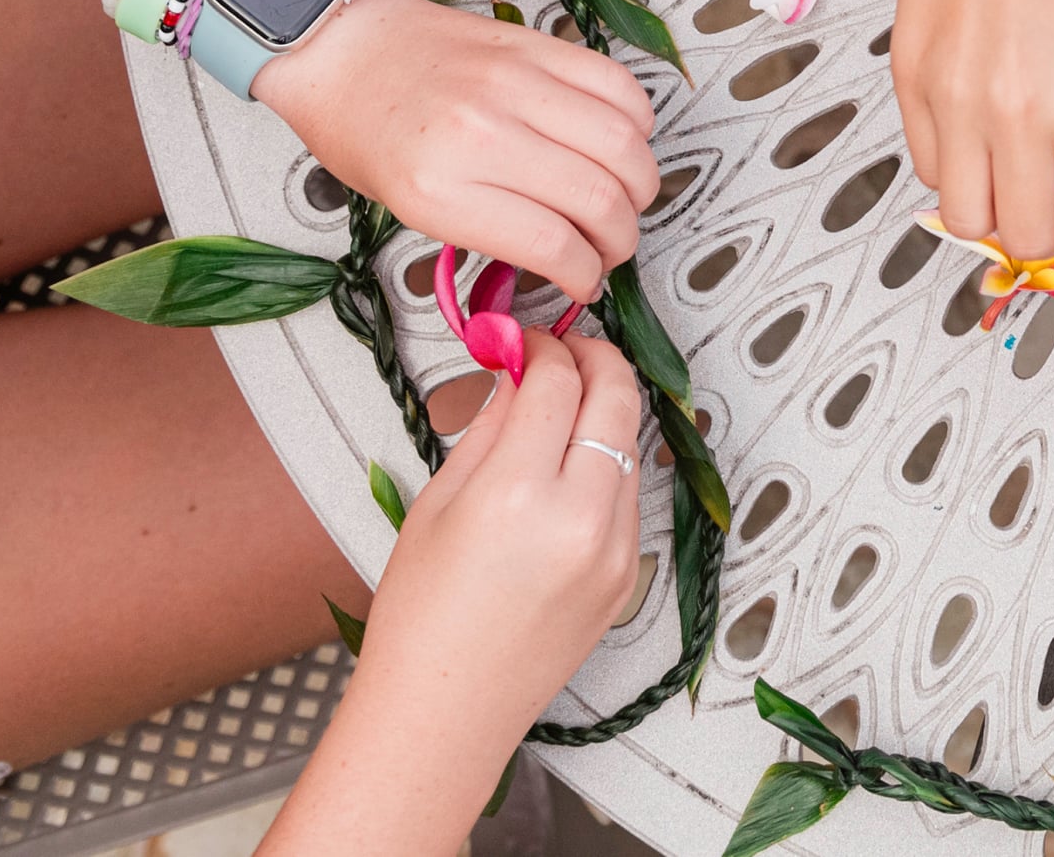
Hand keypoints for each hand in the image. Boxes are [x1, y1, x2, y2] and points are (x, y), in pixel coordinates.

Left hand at [253, 0, 658, 301]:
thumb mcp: (407, 204)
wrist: (341, 46)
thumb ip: (487, 227)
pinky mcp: (536, 47)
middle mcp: (482, 134)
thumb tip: (561, 253)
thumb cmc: (362, 128)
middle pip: (598, 197)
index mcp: (438, 189)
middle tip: (610, 246)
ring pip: (622, 144)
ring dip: (640, 184)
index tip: (586, 279)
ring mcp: (514, 83)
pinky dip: (637, 122)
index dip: (585, 272)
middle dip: (620, 238)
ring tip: (625, 198)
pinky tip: (621, 141)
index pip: (551, 243)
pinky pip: (618, 85)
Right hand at [264, 330, 642, 856]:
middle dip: (595, 358)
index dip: (543, 347)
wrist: (445, 712)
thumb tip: (516, 372)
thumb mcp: (437, 504)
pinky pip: (631, 492)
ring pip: (631, 441)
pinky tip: (573, 464)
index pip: (557, 382)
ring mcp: (614, 550)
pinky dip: (609, 462)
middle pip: (615, 397)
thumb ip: (487, 427)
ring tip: (566, 404)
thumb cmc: (422, 619)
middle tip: (565, 350)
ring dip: (606, 408)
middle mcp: (578, 518)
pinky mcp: (628, 574)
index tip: (526, 341)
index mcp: (516, 495)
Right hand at [890, 0, 1053, 259]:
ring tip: (1011, 174)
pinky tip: (976, 130)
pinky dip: (953, 164)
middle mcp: (1022, 115)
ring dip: (992, 209)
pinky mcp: (910, 80)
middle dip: (1047, 230)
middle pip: (1025, 239)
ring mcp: (957, 102)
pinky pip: (926, 164)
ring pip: (964, 219)